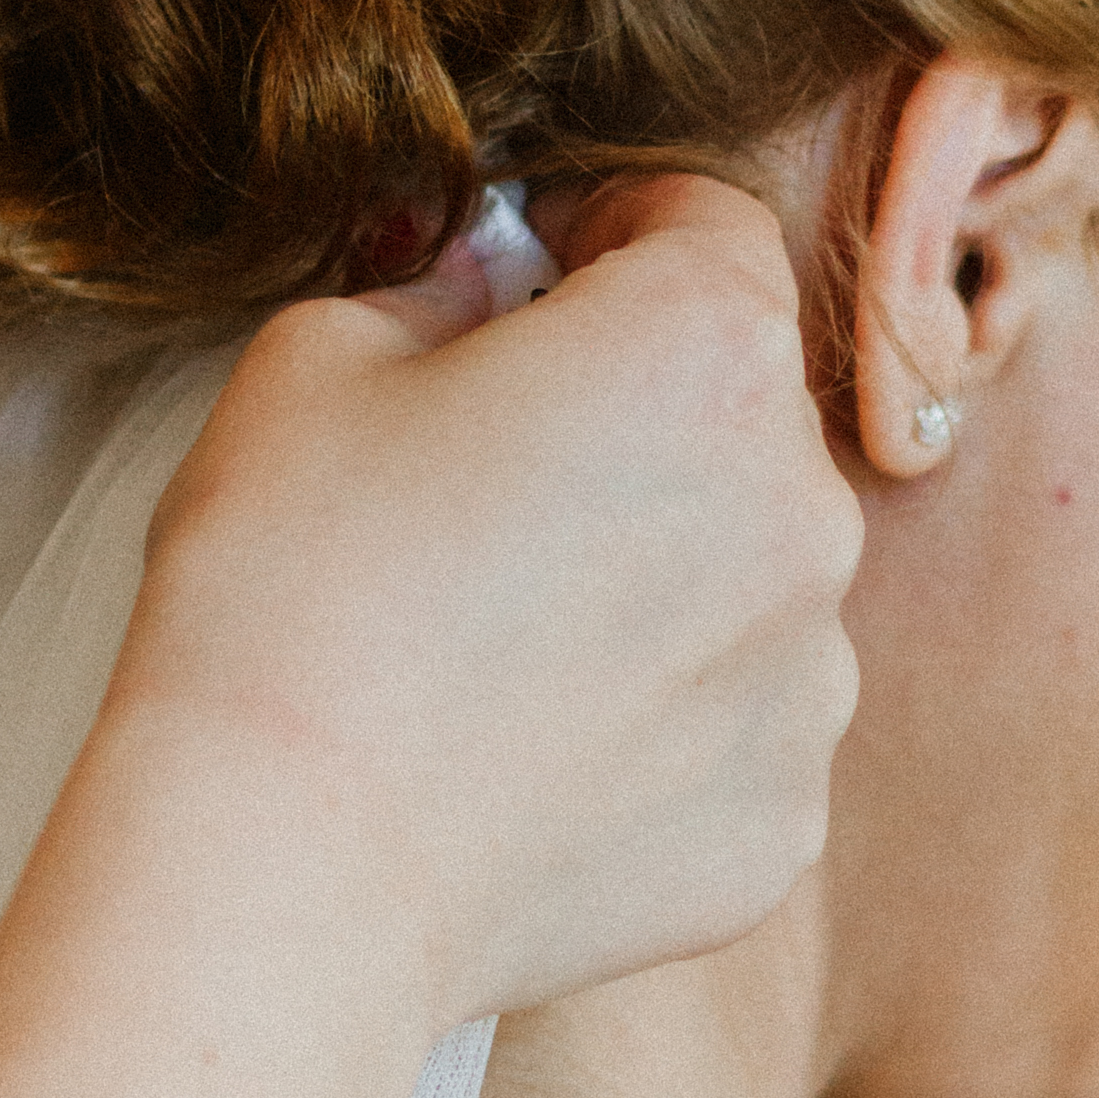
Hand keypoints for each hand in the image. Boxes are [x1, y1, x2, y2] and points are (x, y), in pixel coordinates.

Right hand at [117, 177, 862, 1029]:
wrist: (289, 869)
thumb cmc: (288, 594)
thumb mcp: (318, 359)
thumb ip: (442, 293)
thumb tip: (490, 300)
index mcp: (707, 350)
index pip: (703, 228)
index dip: (607, 237)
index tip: (534, 280)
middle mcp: (806, 507)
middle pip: (739, 414)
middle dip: (636, 422)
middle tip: (488, 487)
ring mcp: (811, 680)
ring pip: (746, 581)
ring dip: (657, 581)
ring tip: (500, 646)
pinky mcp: (781, 818)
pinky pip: (733, 730)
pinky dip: (654, 728)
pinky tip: (529, 755)